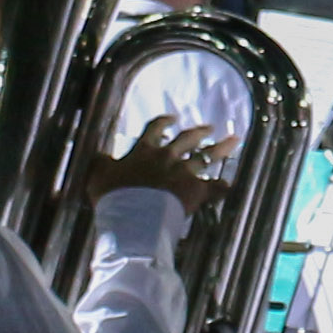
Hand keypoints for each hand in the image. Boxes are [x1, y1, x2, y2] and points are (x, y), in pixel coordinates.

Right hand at [83, 117, 225, 225]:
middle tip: (209, 127)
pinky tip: (229, 185)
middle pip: (186, 140)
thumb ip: (101, 163)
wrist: (134, 215)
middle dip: (198, 132)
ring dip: (220, 148)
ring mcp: (183, 173)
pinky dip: (222, 187)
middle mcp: (166, 158)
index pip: (155, 130)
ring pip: (206, 157)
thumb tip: (99, 155)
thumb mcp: (98, 175)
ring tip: (233, 140)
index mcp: (144, 152)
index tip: (172, 117)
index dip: (164, 122)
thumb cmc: (113, 196)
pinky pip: (213, 187)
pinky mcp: (195, 190)